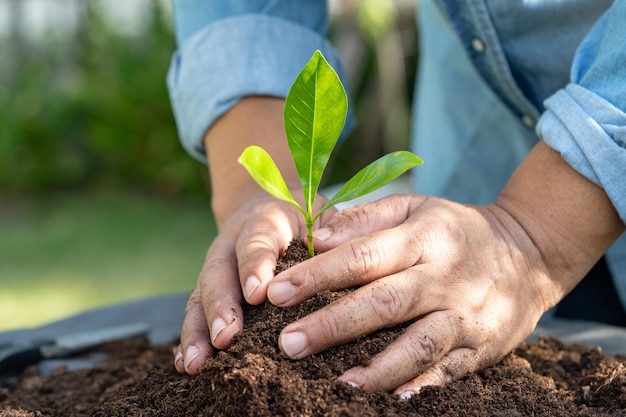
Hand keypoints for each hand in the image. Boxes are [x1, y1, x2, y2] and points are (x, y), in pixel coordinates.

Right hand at [174, 191, 333, 374]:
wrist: (266, 206)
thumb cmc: (305, 220)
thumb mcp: (322, 216)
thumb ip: (333, 233)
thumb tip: (333, 253)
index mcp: (266, 220)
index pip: (257, 239)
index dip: (255, 265)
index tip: (257, 294)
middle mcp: (232, 242)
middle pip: (220, 272)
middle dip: (220, 307)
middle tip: (224, 338)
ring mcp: (217, 267)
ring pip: (201, 295)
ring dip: (198, 330)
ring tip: (198, 363)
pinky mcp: (210, 288)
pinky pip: (195, 312)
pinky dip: (190, 338)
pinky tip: (187, 365)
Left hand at [265, 141, 623, 396]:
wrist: (530, 251)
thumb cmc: (454, 229)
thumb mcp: (414, 207)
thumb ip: (365, 217)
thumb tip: (316, 234)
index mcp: (422, 237)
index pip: (361, 256)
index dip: (316, 275)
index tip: (274, 293)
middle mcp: (444, 275)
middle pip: (384, 303)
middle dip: (333, 325)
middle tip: (288, 343)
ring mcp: (466, 312)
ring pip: (420, 342)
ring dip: (379, 367)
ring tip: (337, 383)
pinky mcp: (484, 344)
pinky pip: (453, 368)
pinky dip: (425, 384)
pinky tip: (396, 398)